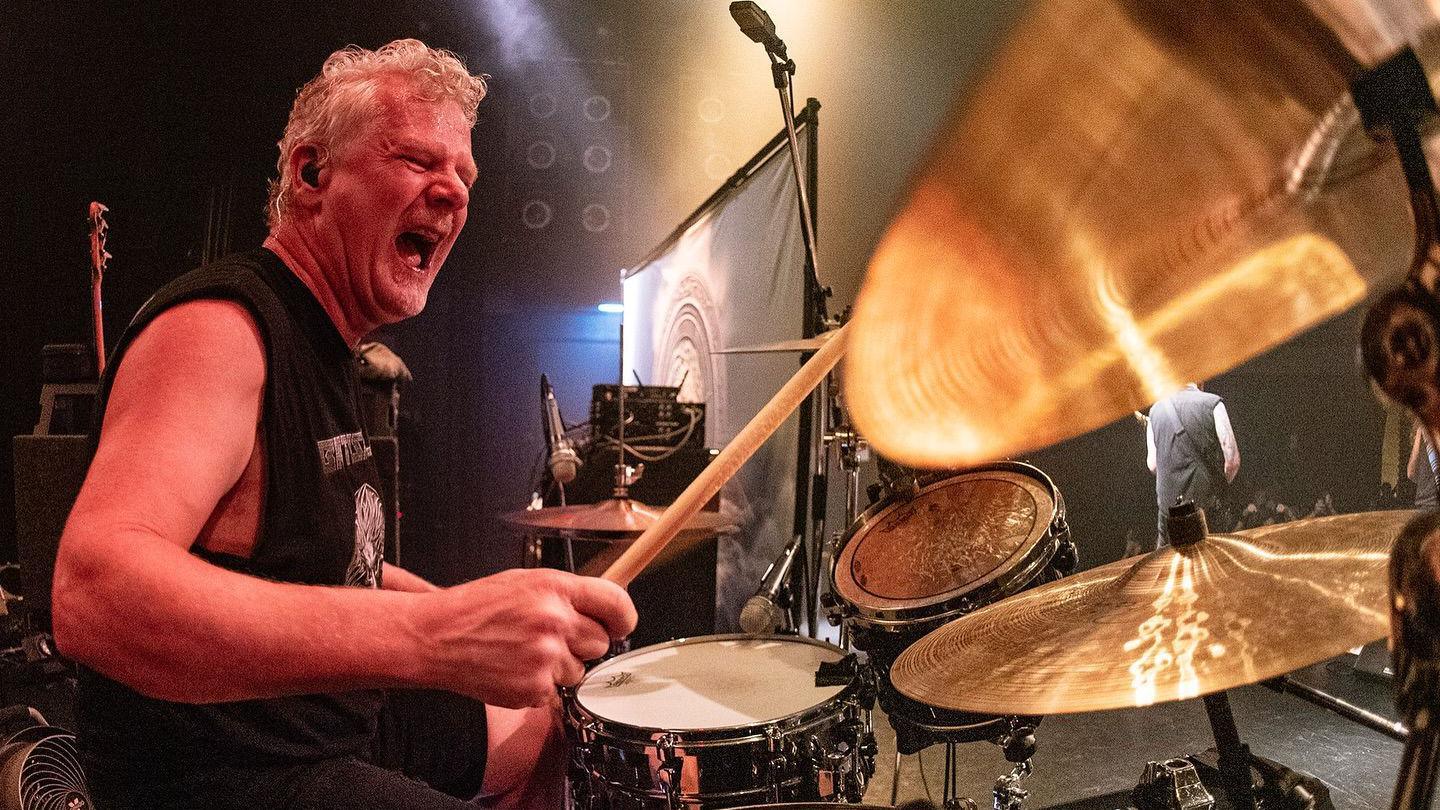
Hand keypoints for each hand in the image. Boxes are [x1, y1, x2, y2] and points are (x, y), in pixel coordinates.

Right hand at [414, 568, 636, 708]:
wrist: (436, 637)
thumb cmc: (476, 608)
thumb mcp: (524, 583)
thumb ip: (565, 595)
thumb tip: (603, 609)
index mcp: (554, 588)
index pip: (616, 603)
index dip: (623, 618)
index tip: (620, 625)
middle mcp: (555, 621)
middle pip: (601, 643)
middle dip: (582, 643)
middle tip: (551, 638)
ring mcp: (545, 657)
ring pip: (579, 670)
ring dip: (559, 667)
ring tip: (524, 652)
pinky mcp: (534, 688)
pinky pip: (555, 692)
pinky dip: (538, 685)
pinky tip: (513, 669)